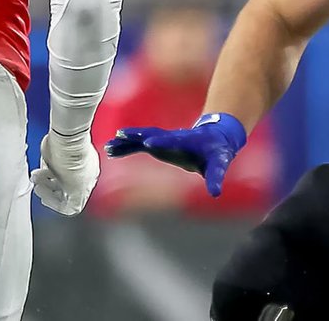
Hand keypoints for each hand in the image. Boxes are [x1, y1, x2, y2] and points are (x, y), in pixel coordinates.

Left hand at [32, 131, 99, 215]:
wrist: (67, 137)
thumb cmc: (74, 159)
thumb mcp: (77, 187)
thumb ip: (74, 203)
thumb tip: (72, 210)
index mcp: (87, 184)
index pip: (72, 203)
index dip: (57, 204)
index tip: (46, 200)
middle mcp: (78, 177)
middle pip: (61, 193)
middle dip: (48, 192)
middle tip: (40, 188)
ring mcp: (67, 167)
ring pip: (52, 183)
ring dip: (43, 182)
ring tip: (38, 176)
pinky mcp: (57, 159)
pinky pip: (46, 172)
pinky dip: (41, 173)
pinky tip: (38, 170)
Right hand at [104, 113, 246, 196]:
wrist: (214, 139)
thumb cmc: (217, 152)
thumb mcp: (219, 165)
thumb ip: (216, 178)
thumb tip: (216, 193)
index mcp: (186, 141)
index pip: (172, 140)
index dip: (161, 141)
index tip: (148, 142)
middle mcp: (171, 138)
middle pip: (152, 134)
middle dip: (137, 136)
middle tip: (120, 135)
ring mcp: (163, 140)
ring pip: (142, 138)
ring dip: (126, 141)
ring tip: (108, 145)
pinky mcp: (158, 144)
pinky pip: (138, 145)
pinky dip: (125, 146)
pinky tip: (111, 150)